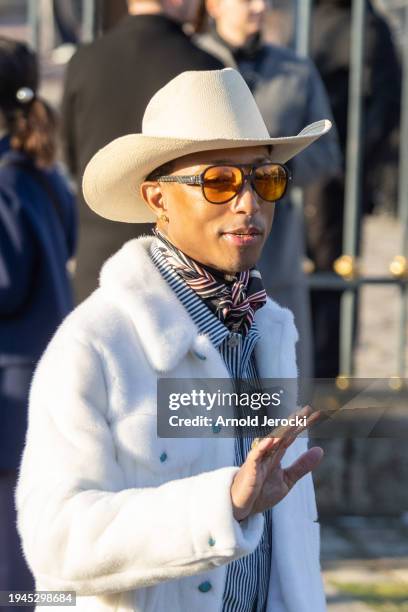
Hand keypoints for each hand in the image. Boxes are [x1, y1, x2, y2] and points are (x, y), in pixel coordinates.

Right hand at [230, 405, 322, 521]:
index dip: (302, 426)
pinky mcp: (250, 468)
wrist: (241, 507)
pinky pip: (256, 455)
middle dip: (295, 422)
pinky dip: (263, 446)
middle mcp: (268, 453)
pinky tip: (272, 439)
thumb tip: (320, 450)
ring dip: (282, 430)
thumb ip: (301, 466)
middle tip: (307, 408)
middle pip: (283, 434)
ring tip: (294, 420)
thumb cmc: (260, 492)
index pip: (291, 437)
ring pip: (271, 441)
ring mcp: (258, 459)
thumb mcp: (286, 480)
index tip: (314, 414)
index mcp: (276, 454)